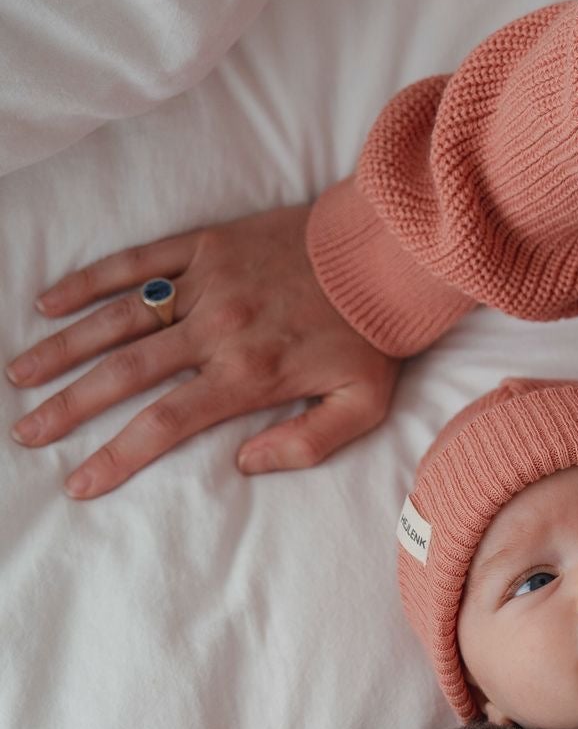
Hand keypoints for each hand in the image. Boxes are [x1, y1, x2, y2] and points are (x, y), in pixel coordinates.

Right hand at [7, 204, 399, 497]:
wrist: (389, 254)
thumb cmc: (375, 337)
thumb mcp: (362, 408)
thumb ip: (305, 445)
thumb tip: (242, 465)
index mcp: (248, 376)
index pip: (164, 423)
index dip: (116, 456)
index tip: (79, 483)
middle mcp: (216, 331)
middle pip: (124, 375)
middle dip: (69, 408)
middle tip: (26, 433)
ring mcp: (206, 283)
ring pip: (117, 319)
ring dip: (63, 349)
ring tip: (20, 375)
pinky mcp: (206, 245)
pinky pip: (136, 262)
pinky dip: (90, 281)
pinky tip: (50, 302)